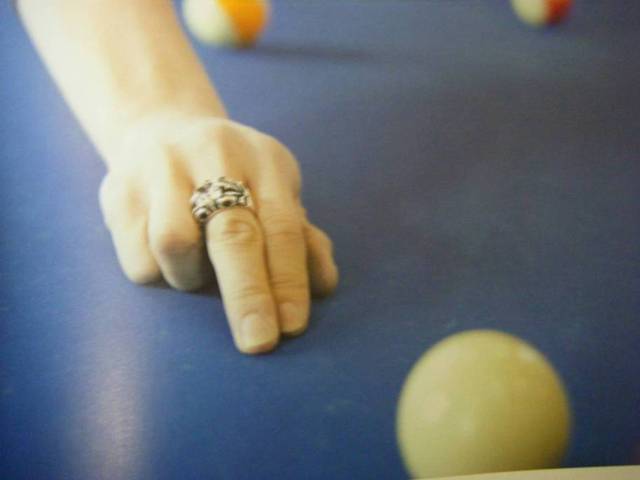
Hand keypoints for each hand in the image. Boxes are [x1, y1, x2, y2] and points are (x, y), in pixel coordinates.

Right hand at [98, 114, 338, 353]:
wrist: (160, 127)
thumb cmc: (233, 176)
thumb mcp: (273, 193)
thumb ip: (302, 238)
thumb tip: (325, 285)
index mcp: (263, 159)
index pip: (281, 226)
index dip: (288, 279)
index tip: (291, 326)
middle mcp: (213, 155)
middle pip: (232, 233)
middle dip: (247, 295)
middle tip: (258, 342)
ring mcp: (161, 168)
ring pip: (174, 243)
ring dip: (191, 276)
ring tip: (197, 271)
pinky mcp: (118, 190)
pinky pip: (138, 257)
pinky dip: (158, 274)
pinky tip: (165, 259)